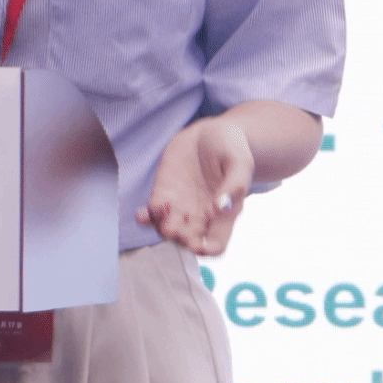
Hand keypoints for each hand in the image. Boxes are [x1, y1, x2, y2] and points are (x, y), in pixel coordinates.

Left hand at [140, 117, 254, 256]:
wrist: (209, 132)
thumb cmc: (230, 147)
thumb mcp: (240, 161)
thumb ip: (235, 184)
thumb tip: (221, 207)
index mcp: (224, 215)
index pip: (217, 244)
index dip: (208, 250)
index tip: (200, 244)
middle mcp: (201, 216)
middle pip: (189, 241)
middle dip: (181, 240)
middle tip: (177, 229)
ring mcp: (181, 207)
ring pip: (168, 230)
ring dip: (163, 228)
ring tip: (164, 210)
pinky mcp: (163, 193)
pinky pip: (152, 213)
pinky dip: (146, 217)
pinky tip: (142, 214)